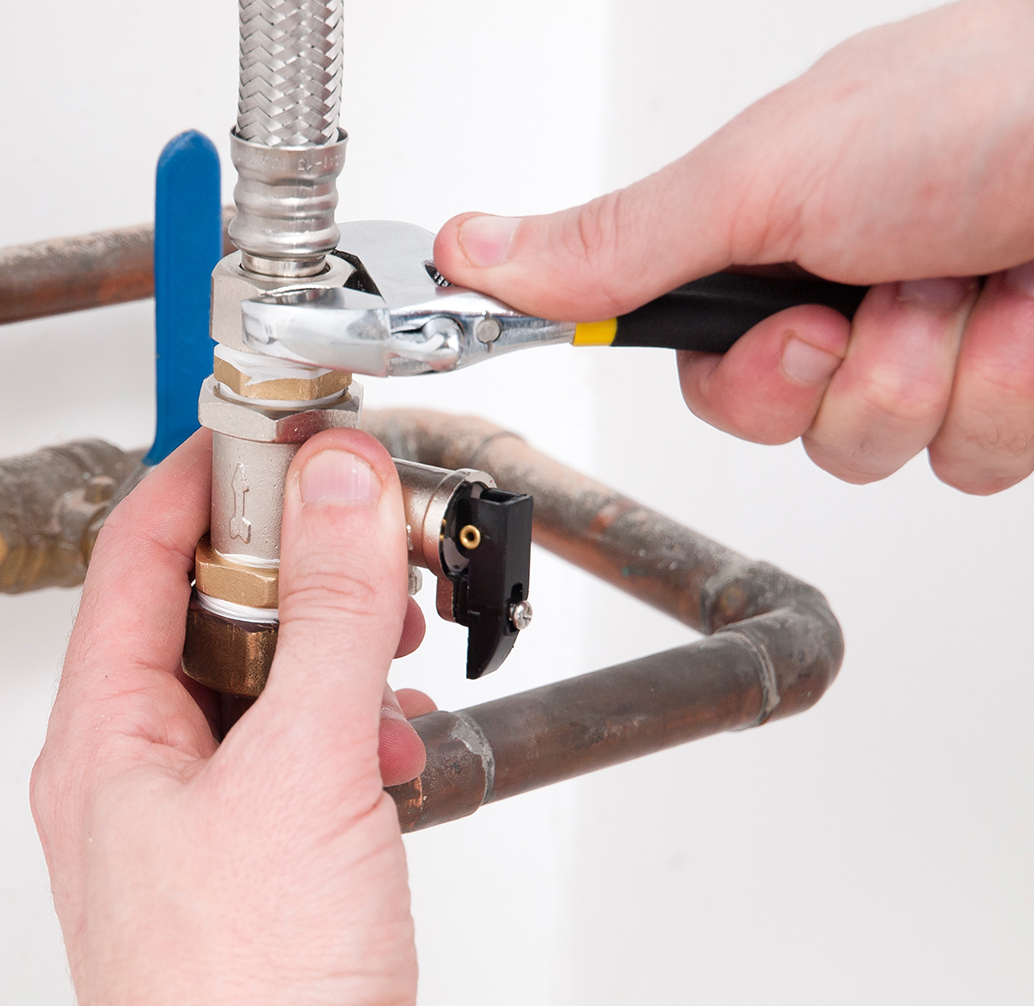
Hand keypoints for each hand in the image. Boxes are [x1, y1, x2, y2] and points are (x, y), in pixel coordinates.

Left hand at [31, 428, 433, 1005]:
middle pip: (204, 611)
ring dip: (331, 651)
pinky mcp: (250, 868)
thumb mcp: (303, 771)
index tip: (274, 430)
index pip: (137, 550)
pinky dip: (346, 730)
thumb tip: (335, 485)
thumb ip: (331, 615)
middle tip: (364, 536)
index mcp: (105, 735)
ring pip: (258, 686)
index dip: (202, 471)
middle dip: (295, 566)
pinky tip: (389, 747)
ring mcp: (190, 824)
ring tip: (392, 644)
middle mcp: (134, 775)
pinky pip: (290, 757)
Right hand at [433, 0, 1033, 493]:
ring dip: (933, 375)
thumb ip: (618, 242)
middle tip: (882, 293)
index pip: (704, 358)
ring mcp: (949, 340)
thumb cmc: (997, 101)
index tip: (775, 331)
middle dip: (839, 374)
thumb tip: (472, 252)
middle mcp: (861, 287)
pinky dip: (1010, 390)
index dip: (735, 370)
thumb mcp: (770, 173)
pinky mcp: (1024, 390)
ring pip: (883, 451)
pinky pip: (977, 459)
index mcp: (786, 228)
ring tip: (981, 284)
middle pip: (787, 421)